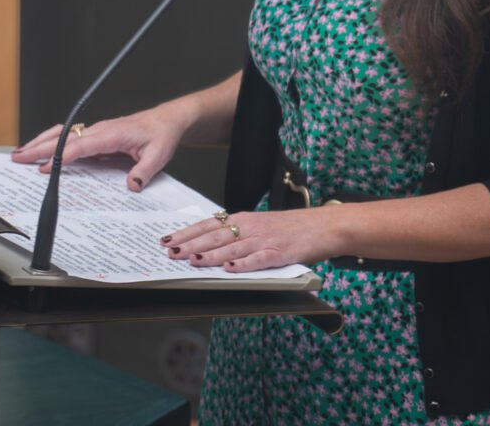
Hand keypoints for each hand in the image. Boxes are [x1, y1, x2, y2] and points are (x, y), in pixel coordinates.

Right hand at [11, 106, 187, 191]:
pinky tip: (40, 150)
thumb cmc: (161, 135)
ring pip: (62, 134)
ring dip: (40, 142)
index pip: (81, 145)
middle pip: (64, 137)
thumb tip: (131, 185)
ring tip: (21, 153)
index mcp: (112, 133)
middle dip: (39, 147)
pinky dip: (51, 142)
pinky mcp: (95, 135)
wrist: (165, 121)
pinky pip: (69, 137)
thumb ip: (144, 171)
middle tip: (18, 158)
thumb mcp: (159, 155)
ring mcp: (95, 131)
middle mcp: (100, 130)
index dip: (61, 156)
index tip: (45, 167)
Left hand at [159, 208, 344, 272]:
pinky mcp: (279, 254)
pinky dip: (243, 265)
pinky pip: (258, 260)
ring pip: (232, 248)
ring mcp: (265, 241)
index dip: (187, 232)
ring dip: (210, 254)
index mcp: (245, 219)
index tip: (167, 239)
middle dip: (190, 243)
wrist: (322, 226)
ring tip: (191, 260)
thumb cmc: (291, 228)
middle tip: (170, 251)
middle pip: (215, 235)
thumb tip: (210, 242)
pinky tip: (229, 270)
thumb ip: (238, 232)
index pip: (209, 224)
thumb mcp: (260, 225)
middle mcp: (251, 227)